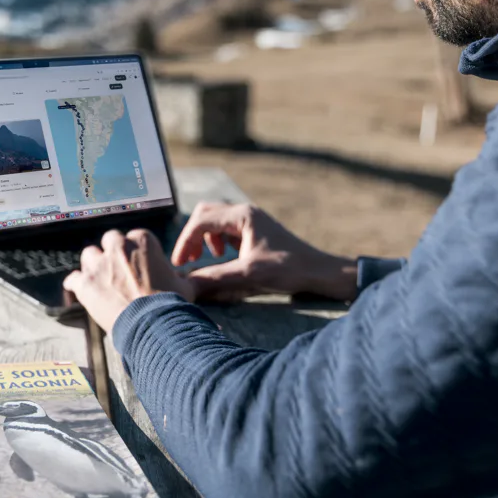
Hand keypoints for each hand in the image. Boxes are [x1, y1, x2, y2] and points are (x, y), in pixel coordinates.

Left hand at [63, 229, 194, 332]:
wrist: (154, 326)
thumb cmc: (173, 305)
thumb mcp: (186, 287)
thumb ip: (184, 277)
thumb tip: (197, 280)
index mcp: (143, 241)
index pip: (136, 237)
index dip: (137, 252)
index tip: (139, 265)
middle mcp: (119, 247)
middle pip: (111, 240)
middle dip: (113, 253)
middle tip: (119, 270)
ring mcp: (100, 264)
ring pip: (89, 255)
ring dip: (94, 266)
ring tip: (100, 280)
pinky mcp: (85, 283)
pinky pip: (73, 278)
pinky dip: (76, 284)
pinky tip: (79, 290)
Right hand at [172, 202, 357, 302]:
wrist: (318, 271)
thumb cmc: (288, 269)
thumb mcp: (248, 275)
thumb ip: (215, 278)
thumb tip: (186, 285)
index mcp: (242, 216)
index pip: (201, 222)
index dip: (185, 242)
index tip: (179, 264)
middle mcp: (245, 212)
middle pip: (205, 214)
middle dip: (192, 236)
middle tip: (188, 260)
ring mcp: (251, 220)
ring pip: (215, 220)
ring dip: (204, 237)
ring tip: (208, 259)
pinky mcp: (255, 230)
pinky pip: (227, 228)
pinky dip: (217, 240)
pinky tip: (224, 257)